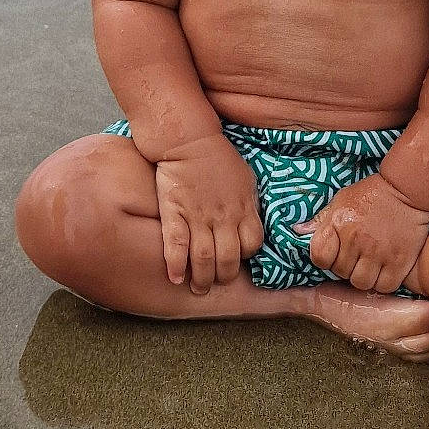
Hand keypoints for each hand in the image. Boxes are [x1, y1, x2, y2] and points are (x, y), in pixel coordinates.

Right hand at [153, 135, 262, 293]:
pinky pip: (176, 245)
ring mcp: (198, 217)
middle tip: (218, 283)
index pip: (252, 244)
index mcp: (244, 208)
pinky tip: (175, 278)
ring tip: (199, 288)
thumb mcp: (246, 178)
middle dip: (225, 276)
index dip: (246, 256)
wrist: (189, 140)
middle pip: (229, 259)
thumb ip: (249, 204)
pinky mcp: (175, 213)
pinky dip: (176, 265)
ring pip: (204, 258)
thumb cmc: (218, 157)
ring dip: (202, 279)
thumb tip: (252, 221)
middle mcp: (223, 217)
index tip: (239, 259)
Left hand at [299, 173, 428, 293]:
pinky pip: (385, 286)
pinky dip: (383, 282)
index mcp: (339, 224)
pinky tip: (385, 270)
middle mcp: (357, 240)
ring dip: (364, 277)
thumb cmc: (372, 195)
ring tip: (370, 265)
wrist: (407, 189)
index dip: (325, 259)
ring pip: (362, 283)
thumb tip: (298, 231)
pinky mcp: (400, 260)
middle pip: (341, 273)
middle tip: (357, 257)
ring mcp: (379, 252)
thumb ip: (321, 220)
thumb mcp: (341, 200)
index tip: (334, 254)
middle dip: (346, 267)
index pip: (319, 256)